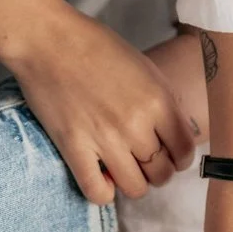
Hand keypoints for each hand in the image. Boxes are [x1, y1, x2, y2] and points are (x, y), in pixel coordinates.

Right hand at [0, 0, 196, 204]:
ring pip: (136, 189)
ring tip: (124, 169)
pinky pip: (97, 192)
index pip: (185, 152)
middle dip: (158, 170)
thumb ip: (164, 102)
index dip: (180, 158)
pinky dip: (103, 192)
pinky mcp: (74, 148)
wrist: (48, 39)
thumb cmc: (97, 46)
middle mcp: (136, 124)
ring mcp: (104, 139)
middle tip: (145, 160)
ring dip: (133, 182)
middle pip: (162, 173)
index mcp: (158, 101)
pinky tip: (102, 178)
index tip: (171, 155)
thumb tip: (176, 133)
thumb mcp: (146, 67)